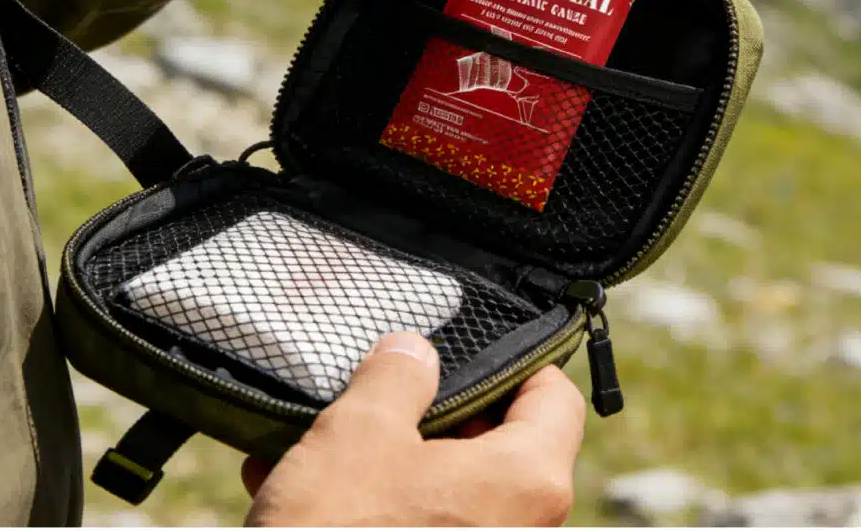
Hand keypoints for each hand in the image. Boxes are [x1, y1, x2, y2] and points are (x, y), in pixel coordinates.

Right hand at [242, 332, 585, 526]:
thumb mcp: (361, 428)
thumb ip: (398, 375)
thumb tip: (414, 353)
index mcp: (524, 480)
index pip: (556, 397)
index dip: (514, 360)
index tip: (465, 347)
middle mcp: (520, 529)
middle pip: (497, 442)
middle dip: (432, 410)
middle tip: (382, 390)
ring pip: (445, 486)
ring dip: (388, 458)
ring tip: (324, 440)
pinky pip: (414, 524)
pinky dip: (372, 504)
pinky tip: (305, 486)